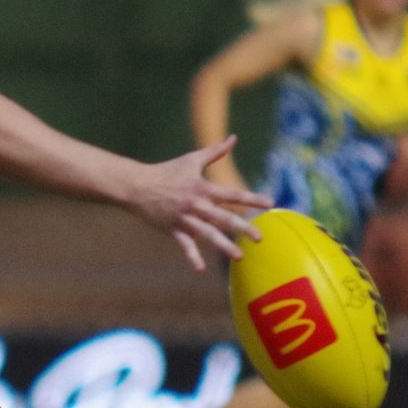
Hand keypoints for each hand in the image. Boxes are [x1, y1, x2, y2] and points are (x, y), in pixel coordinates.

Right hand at [132, 138, 269, 269]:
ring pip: (208, 234)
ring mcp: (184, 219)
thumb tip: (234, 138)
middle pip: (224, 218)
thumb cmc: (167, 171)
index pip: (232, 194)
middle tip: (259, 238)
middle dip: (242, 228)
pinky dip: (192, 256)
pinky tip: (200, 269)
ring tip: (239, 257)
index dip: (252, 198)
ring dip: (224, 246)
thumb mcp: (191, 159)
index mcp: (203, 188)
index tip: (270, 203)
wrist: (137, 186)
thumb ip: (215, 151)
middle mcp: (196, 205)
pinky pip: (185, 245)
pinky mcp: (173, 229)